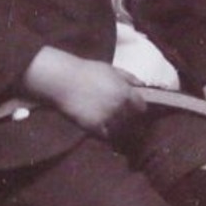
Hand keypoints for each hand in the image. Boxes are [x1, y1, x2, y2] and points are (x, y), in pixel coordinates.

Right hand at [23, 47, 145, 135]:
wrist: (62, 80)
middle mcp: (119, 106)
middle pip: (130, 119)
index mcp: (125, 92)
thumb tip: (142, 85)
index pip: (141, 107)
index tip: (132, 109)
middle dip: (127, 118)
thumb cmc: (86, 72)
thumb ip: (128, 77)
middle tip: (119, 116)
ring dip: (116, 127)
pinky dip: (104, 133)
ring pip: (119, 129)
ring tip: (108, 123)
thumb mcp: (110, 69)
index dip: (137, 108)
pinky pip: (105, 136)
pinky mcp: (94, 127)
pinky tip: (99, 127)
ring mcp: (107, 118)